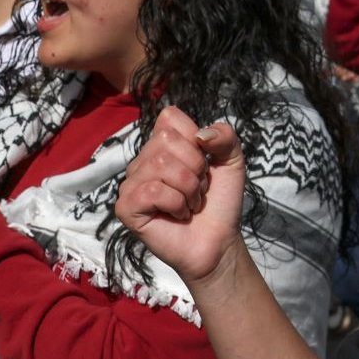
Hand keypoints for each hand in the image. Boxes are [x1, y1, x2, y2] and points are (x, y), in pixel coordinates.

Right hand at [114, 107, 246, 283]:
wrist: (219, 241)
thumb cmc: (219, 203)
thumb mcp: (232, 162)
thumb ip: (225, 137)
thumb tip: (202, 134)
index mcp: (162, 146)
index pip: (169, 117)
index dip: (194, 139)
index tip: (203, 164)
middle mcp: (142, 161)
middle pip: (165, 140)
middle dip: (194, 167)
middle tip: (197, 189)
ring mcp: (131, 184)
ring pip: (160, 165)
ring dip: (188, 188)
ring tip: (189, 204)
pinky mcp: (126, 208)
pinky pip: (151, 191)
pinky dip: (175, 203)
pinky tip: (178, 215)